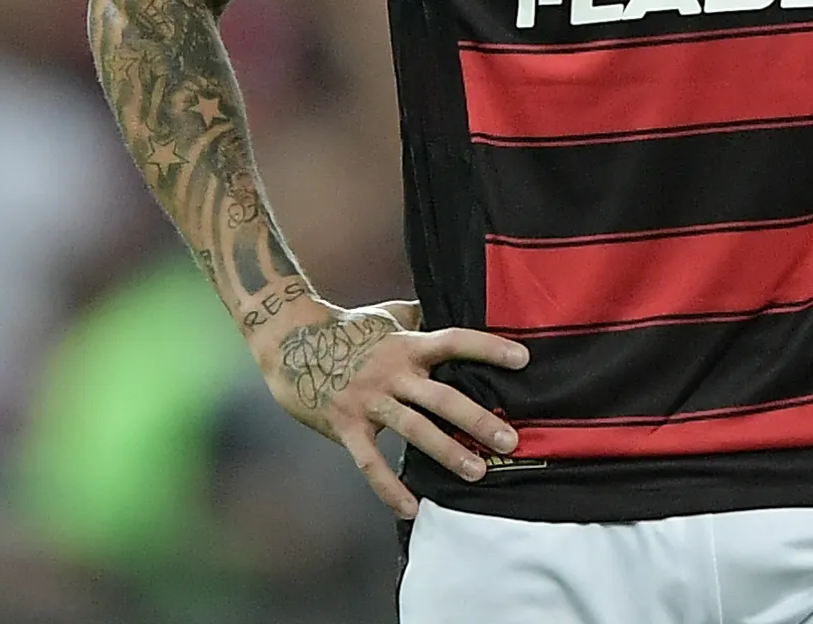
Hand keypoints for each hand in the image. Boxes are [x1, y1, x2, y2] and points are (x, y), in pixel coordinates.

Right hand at [255, 296, 530, 517]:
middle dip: (478, 420)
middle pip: (442, 397)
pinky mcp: (344, 425)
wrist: (289, 341)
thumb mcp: (389, 315)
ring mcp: (368, 400)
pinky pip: (370, 462)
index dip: (489, 348)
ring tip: (478, 471)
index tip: (523, 360)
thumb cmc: (347, 327)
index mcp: (407, 344)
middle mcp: (392, 372)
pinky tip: (411, 508)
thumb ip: (422, 317)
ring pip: (414, 430)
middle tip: (510, 441)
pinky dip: (390, 487)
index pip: (455, 341)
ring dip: (448, 453)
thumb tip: (455, 303)